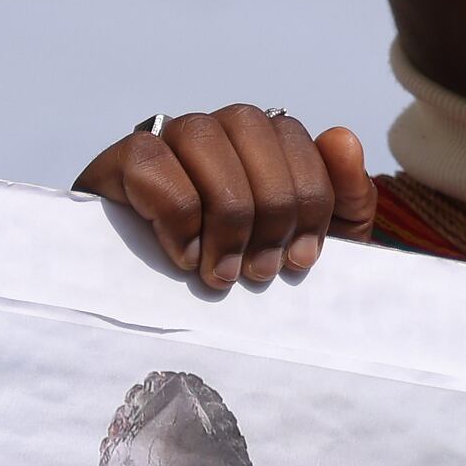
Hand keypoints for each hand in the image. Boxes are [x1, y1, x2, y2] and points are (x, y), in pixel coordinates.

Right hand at [75, 106, 375, 292]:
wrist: (172, 340)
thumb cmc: (245, 280)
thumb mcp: (312, 251)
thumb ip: (347, 201)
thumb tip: (342, 137)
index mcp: (260, 143)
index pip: (295, 135)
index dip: (309, 199)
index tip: (301, 260)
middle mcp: (214, 131)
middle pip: (253, 126)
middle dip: (270, 208)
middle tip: (260, 272)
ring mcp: (165, 140)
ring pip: (204, 136)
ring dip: (226, 214)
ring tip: (221, 272)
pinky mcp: (119, 163)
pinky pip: (152, 162)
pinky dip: (177, 216)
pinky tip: (184, 257)